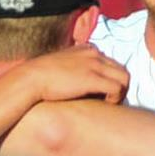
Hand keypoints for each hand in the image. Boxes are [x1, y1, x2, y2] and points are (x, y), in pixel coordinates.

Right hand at [14, 44, 128, 104]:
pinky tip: (106, 105)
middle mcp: (94, 54)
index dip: (110, 78)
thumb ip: (73, 68)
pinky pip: (117, 88)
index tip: (104, 91)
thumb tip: (77, 82)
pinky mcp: (92, 78)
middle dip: (120, 86)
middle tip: (112, 101)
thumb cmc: (41, 78)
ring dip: (121, 93)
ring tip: (110, 104)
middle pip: (121, 70)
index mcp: (87, 49)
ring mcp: (94, 65)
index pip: (111, 62)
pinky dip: (116, 98)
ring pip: (125, 78)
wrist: (30, 79)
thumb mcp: (60, 66)